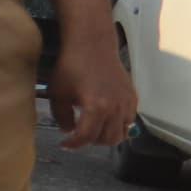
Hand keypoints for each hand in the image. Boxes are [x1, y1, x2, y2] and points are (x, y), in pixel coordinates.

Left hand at [44, 33, 136, 152]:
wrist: (92, 45)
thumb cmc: (72, 66)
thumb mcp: (57, 92)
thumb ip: (61, 116)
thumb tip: (68, 131)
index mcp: (96, 107)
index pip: (87, 137)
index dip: (74, 145)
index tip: (65, 145)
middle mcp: (116, 107)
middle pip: (107, 139)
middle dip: (90, 141)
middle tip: (78, 136)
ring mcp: (127, 103)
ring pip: (122, 133)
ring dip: (106, 136)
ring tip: (91, 129)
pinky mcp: (133, 97)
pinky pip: (129, 121)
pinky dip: (118, 125)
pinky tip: (104, 118)